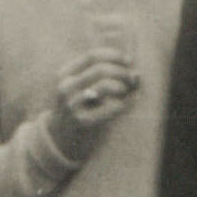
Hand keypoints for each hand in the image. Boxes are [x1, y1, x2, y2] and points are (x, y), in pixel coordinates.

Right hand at [43, 48, 140, 164]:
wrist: (60, 140)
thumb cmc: (79, 110)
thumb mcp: (84, 90)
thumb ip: (105, 77)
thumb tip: (137, 74)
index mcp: (64, 75)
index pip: (92, 56)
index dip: (114, 55)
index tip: (129, 61)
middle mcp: (66, 88)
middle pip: (101, 69)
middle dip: (122, 72)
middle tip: (132, 79)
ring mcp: (73, 105)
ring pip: (106, 85)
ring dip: (124, 86)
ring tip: (127, 92)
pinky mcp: (84, 122)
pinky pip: (114, 106)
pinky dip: (128, 102)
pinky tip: (131, 102)